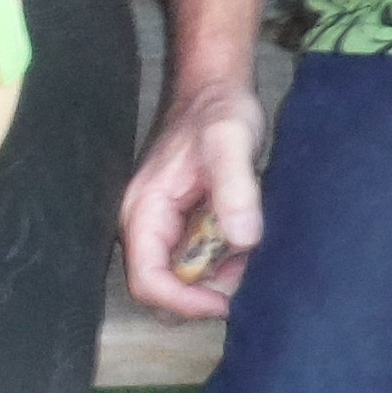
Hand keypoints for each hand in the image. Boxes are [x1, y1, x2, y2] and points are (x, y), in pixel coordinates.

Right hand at [119, 76, 266, 320]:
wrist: (217, 90)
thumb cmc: (217, 111)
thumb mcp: (230, 144)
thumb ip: (235, 189)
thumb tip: (242, 238)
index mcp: (144, 210)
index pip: (146, 280)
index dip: (183, 302)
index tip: (223, 300)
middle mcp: (145, 224)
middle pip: (160, 289)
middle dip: (200, 294)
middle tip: (241, 274)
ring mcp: (162, 227)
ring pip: (180, 280)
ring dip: (214, 279)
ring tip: (247, 251)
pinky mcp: (181, 225)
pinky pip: (195, 261)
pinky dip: (221, 263)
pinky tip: (243, 241)